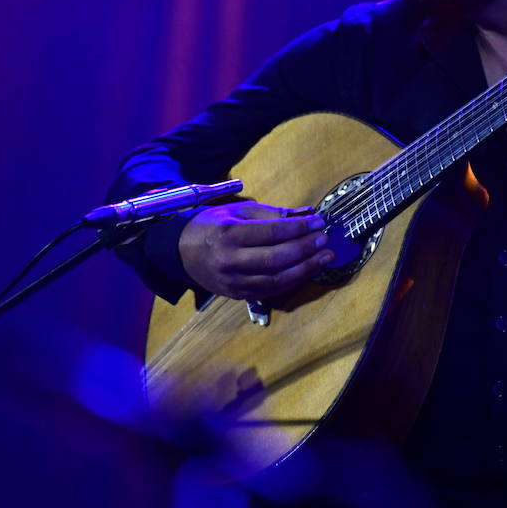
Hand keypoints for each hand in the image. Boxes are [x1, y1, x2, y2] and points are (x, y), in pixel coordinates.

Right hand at [178, 202, 333, 298]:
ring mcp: (233, 282)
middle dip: (306, 249)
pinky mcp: (237, 296)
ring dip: (306, 269)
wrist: (181, 252)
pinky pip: (270, 291)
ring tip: (325, 257)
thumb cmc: (212, 225)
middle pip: (277, 258)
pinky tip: (307, 270)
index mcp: (229, 235)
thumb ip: (272, 214)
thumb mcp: (237, 211)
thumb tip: (306, 214)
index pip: (273, 233)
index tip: (319, 222)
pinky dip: (292, 281)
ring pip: (277, 280)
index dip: (300, 228)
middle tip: (325, 240)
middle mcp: (231, 261)